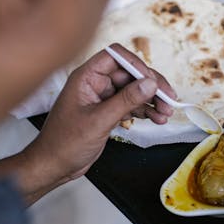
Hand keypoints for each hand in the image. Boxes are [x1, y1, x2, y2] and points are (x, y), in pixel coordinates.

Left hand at [21, 43, 174, 199]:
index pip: (115, 57)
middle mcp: (95, 83)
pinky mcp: (108, 111)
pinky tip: (157, 118)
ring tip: (166, 112)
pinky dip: (145, 111)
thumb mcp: (99, 121)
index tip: (153, 81)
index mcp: (86, 77)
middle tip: (169, 99)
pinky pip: (131, 105)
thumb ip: (126, 101)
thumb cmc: (64, 143)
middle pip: (130, 74)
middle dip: (151, 86)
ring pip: (134, 90)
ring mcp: (102, 98)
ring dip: (152, 100)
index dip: (137, 65)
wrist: (53, 166)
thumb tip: (150, 84)